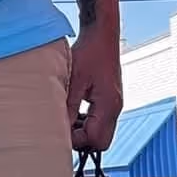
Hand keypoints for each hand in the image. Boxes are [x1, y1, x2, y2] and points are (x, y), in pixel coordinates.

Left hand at [68, 27, 123, 152]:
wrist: (102, 34)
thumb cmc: (90, 51)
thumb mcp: (75, 80)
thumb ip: (69, 106)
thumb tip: (61, 127)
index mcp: (109, 105)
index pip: (96, 140)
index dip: (77, 140)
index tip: (61, 130)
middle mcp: (115, 107)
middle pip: (102, 141)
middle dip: (83, 139)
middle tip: (65, 126)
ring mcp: (115, 103)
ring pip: (102, 131)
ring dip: (85, 129)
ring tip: (68, 116)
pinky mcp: (111, 98)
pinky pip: (101, 119)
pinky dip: (88, 120)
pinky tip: (75, 109)